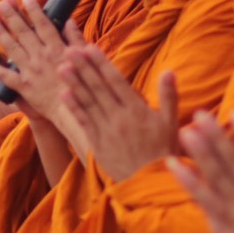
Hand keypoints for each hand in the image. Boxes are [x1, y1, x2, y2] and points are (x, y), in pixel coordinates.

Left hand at [0, 0, 71, 122]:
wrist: (73, 111)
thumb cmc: (82, 84)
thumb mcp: (84, 58)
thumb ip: (76, 39)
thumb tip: (69, 20)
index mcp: (57, 49)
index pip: (42, 25)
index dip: (32, 11)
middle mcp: (41, 57)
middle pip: (23, 32)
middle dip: (11, 16)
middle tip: (2, 3)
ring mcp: (31, 71)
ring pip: (12, 48)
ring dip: (0, 33)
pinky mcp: (24, 87)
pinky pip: (7, 76)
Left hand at [59, 43, 178, 181]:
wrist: (151, 185)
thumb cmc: (164, 152)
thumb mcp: (171, 124)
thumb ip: (169, 96)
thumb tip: (169, 71)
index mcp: (137, 111)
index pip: (116, 82)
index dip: (101, 64)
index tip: (90, 48)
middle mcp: (119, 118)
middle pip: (98, 89)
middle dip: (83, 68)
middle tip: (68, 50)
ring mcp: (106, 131)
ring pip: (88, 103)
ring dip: (74, 84)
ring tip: (62, 67)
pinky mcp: (98, 144)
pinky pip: (84, 123)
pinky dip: (74, 108)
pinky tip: (64, 94)